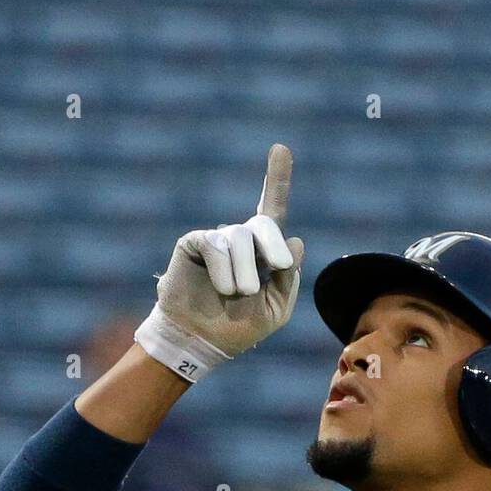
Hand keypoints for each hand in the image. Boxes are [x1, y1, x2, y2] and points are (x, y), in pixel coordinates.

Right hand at [135, 144, 304, 379]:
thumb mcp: (275, 309)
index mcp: (262, 253)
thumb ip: (288, 278)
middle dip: (273, 246)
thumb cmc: (237, 328)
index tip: (280, 148)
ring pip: (241, 239)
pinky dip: (224, 270)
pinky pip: (217, 245)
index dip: (276, 179)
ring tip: (237, 294)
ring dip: (245, 273)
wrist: (200, 342)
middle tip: (277, 266)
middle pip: (265, 223)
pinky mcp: (195, 242)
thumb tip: (296, 240)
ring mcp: (217, 239)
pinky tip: (221, 288)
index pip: (272, 211)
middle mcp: (240, 240)